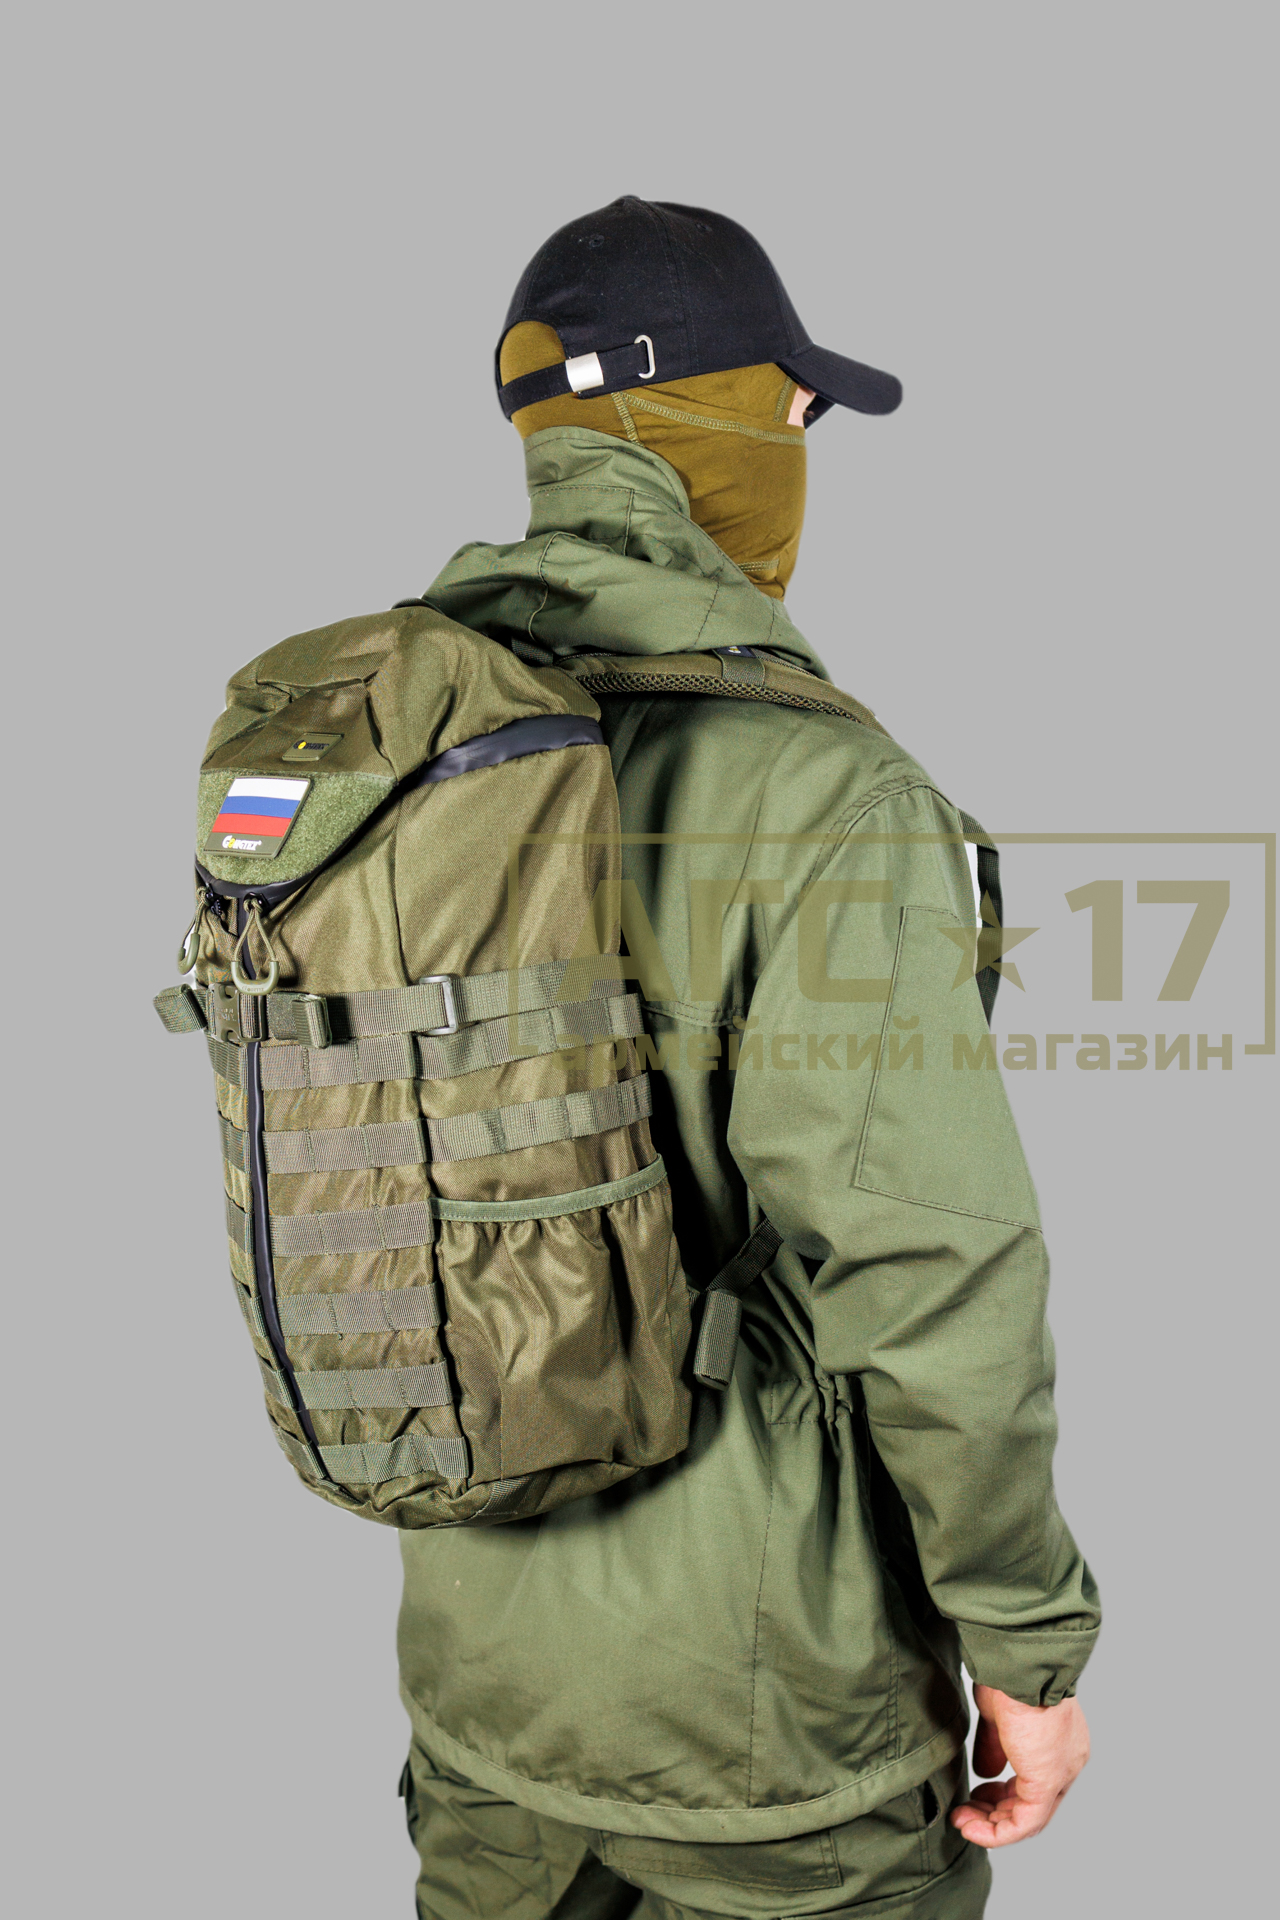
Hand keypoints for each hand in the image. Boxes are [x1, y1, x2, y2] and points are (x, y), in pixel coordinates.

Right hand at [950, 1684, 1089, 1849]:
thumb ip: (994, 1746)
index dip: (1003, 1794)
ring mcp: (1060, 1773)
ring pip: (1029, 1818)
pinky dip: (996, 1832)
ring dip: (991, 1825)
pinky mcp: (1046, 1782)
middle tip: (965, 1813)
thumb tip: (985, 1773)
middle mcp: (1067, 1761)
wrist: (1018, 1665)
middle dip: (994, 1813)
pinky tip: (972, 1827)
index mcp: (1059, 1741)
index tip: (976, 1795)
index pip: (1035, 1782)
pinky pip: (1024, 1823)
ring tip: (963, 1822)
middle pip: (1033, 1804)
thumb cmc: (1008, 1677)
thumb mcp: (998, 1715)